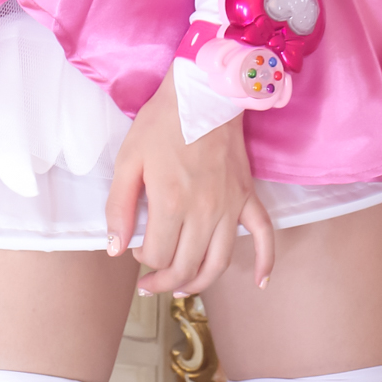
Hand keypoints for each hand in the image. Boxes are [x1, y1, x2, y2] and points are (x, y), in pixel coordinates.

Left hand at [106, 67, 273, 296]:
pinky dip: (265, 261)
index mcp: (171, 202)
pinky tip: (261, 282)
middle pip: (187, 266)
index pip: (158, 255)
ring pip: (220, 262)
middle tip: (151, 283)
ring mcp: (230, 206)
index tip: (137, 248)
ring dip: (200, 282)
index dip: (143, 259)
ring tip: (183, 288)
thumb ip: (119, 207)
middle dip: (165, 281)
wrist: (203, 92)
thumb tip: (116, 249)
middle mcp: (204, 211)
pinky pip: (264, 235)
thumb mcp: (128, 160)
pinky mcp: (247, 196)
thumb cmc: (161, 123)